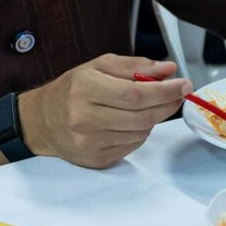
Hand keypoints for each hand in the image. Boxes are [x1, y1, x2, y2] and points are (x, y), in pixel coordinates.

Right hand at [18, 55, 188, 170]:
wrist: (42, 121)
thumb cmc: (71, 90)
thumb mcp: (98, 66)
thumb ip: (135, 66)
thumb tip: (167, 69)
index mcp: (85, 89)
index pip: (136, 94)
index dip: (164, 91)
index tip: (183, 84)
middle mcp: (85, 118)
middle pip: (142, 116)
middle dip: (166, 104)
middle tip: (177, 94)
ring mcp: (90, 142)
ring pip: (141, 132)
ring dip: (152, 118)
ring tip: (143, 106)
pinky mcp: (96, 158)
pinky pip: (132, 145)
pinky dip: (139, 132)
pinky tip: (129, 122)